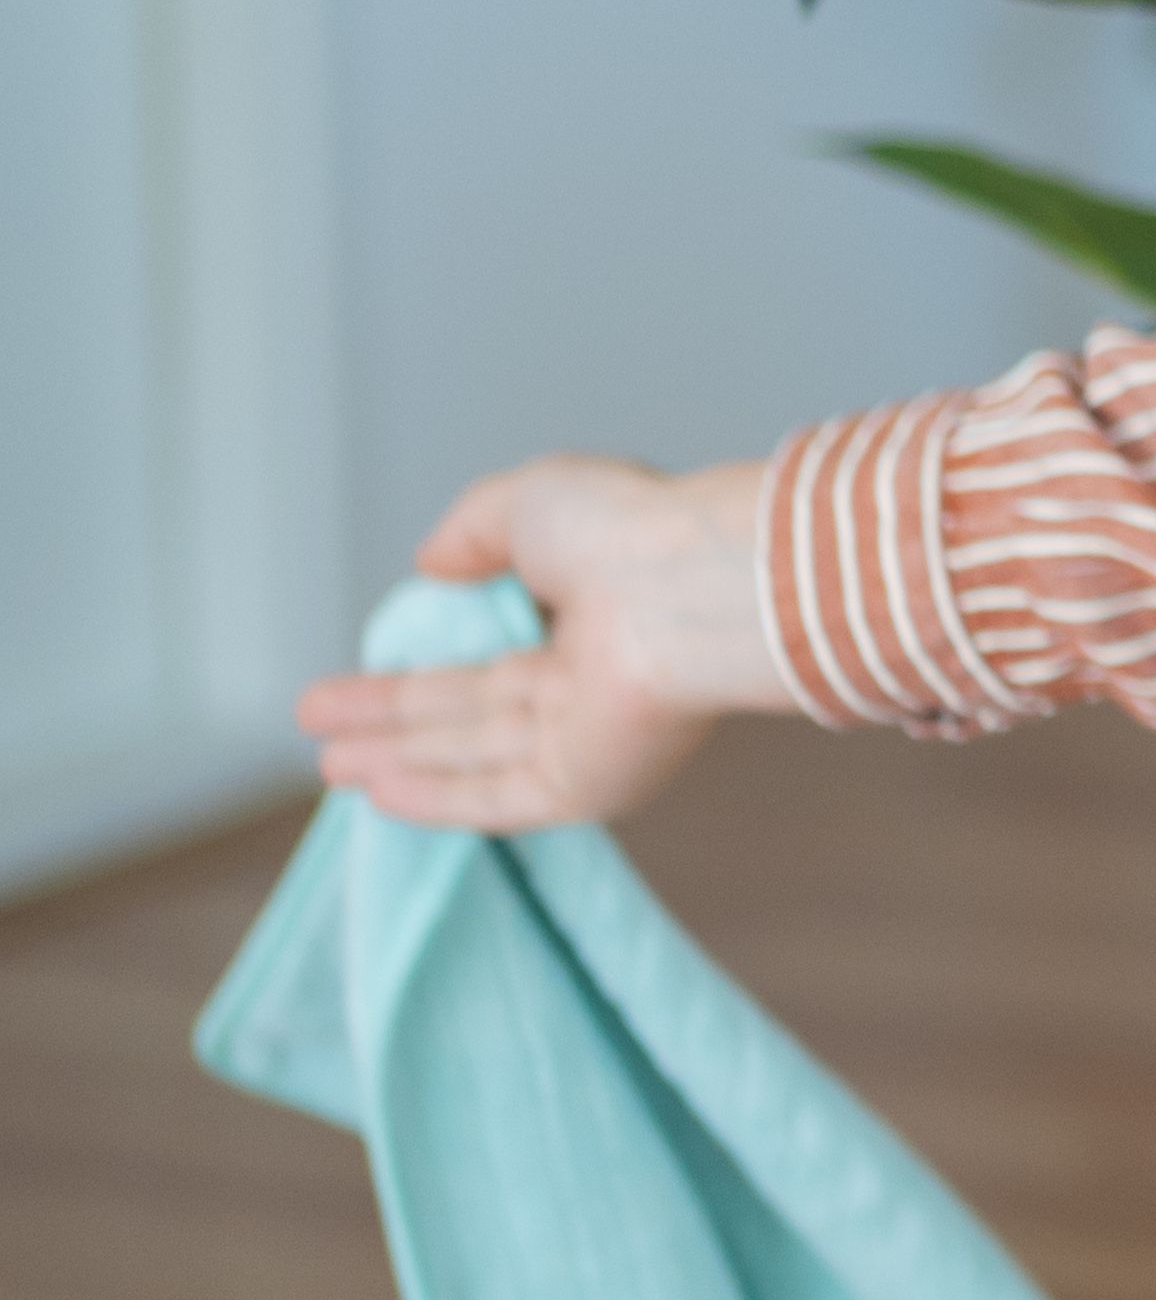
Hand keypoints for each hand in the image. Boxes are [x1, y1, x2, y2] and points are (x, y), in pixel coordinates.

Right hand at [297, 455, 793, 832]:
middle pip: (471, 710)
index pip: (497, 653)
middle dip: (393, 720)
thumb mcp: (530, 501)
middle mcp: (594, 680)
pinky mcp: (589, 783)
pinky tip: (378, 793)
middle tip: (319, 725)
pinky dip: (438, 797)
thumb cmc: (626, 532)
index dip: (428, 664)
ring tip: (326, 763)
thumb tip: (432, 563)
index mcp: (593, 614)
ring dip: (397, 759)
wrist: (693, 589)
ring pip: (473, 752)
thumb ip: (474, 531)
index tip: (369, 666)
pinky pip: (498, 796)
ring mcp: (592, 736)